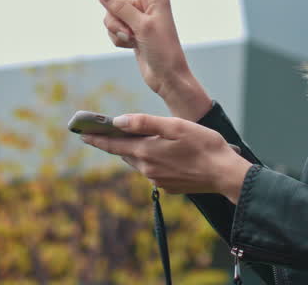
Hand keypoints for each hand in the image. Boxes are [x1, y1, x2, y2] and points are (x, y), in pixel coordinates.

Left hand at [78, 113, 252, 199]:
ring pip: (139, 162)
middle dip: (115, 143)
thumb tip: (118, 121)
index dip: (97, 138)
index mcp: (147, 152)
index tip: (82, 134)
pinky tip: (164, 153)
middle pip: (125, 153)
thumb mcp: (175, 126)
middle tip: (104, 132)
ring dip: (135, 151)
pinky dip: (152, 160)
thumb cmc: (204, 145)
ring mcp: (158, 180)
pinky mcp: (169, 187)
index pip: (114, 144)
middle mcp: (148, 169)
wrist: (225, 174)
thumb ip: (145, 123)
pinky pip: (153, 171)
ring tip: (134, 140)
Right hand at [96, 0, 192, 99]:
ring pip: (110, 15)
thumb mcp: (142, 26)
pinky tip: (130, 47)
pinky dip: (117, 39)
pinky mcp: (132, 30)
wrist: (168, 78)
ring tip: (132, 41)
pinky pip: (112, 28)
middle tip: (132, 33)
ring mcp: (138, 17)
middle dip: (116, 18)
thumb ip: (121, 6)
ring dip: (116, 31)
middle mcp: (146, 3)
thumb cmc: (163, 51)